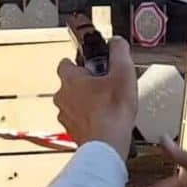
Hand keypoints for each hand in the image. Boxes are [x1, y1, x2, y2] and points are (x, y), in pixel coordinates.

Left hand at [53, 36, 137, 159]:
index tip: (92, 62)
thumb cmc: (112, 111)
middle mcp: (63, 98)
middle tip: (104, 84)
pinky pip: (79, 120)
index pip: (65, 63)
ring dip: (86, 102)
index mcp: (70, 80)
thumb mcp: (123, 72)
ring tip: (107, 103)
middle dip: (86, 83)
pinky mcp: (73, 132)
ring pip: (73, 103)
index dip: (79, 61)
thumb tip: (116, 42)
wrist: (108, 144)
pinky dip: (89, 118)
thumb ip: (119, 51)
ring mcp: (66, 116)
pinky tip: (105, 119)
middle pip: (70, 84)